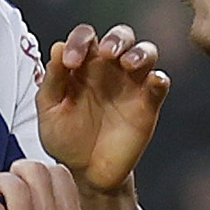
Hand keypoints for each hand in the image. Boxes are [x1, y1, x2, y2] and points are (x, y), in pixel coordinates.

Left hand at [34, 22, 168, 194]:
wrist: (86, 172)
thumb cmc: (66, 138)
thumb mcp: (50, 110)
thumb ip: (53, 81)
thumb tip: (57, 48)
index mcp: (84, 64)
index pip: (86, 37)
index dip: (79, 41)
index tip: (70, 62)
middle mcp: (109, 69)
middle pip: (121, 37)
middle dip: (116, 39)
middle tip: (106, 53)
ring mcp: (131, 85)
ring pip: (145, 53)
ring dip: (140, 52)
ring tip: (128, 64)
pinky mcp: (147, 104)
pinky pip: (159, 85)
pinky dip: (159, 79)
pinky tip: (154, 80)